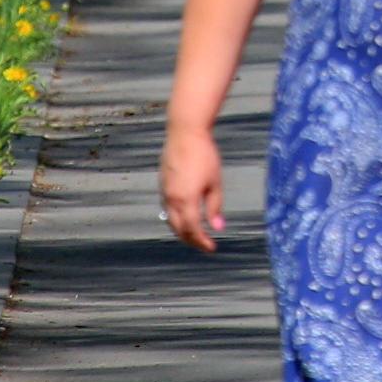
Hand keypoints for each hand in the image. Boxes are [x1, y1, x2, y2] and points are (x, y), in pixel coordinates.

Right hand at [159, 126, 226, 252]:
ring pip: (171, 220)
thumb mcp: (215, 182)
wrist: (185, 133)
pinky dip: (176, 218)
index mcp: (186, 199)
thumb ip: (215, 207)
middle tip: (204, 244)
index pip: (192, 230)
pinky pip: (167, 208)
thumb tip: (219, 227)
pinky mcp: (162, 185)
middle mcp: (172, 198)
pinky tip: (185, 217)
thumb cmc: (204, 155)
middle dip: (191, 240)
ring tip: (196, 234)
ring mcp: (165, 191)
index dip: (202, 242)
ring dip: (182, 230)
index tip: (212, 248)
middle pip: (179, 229)